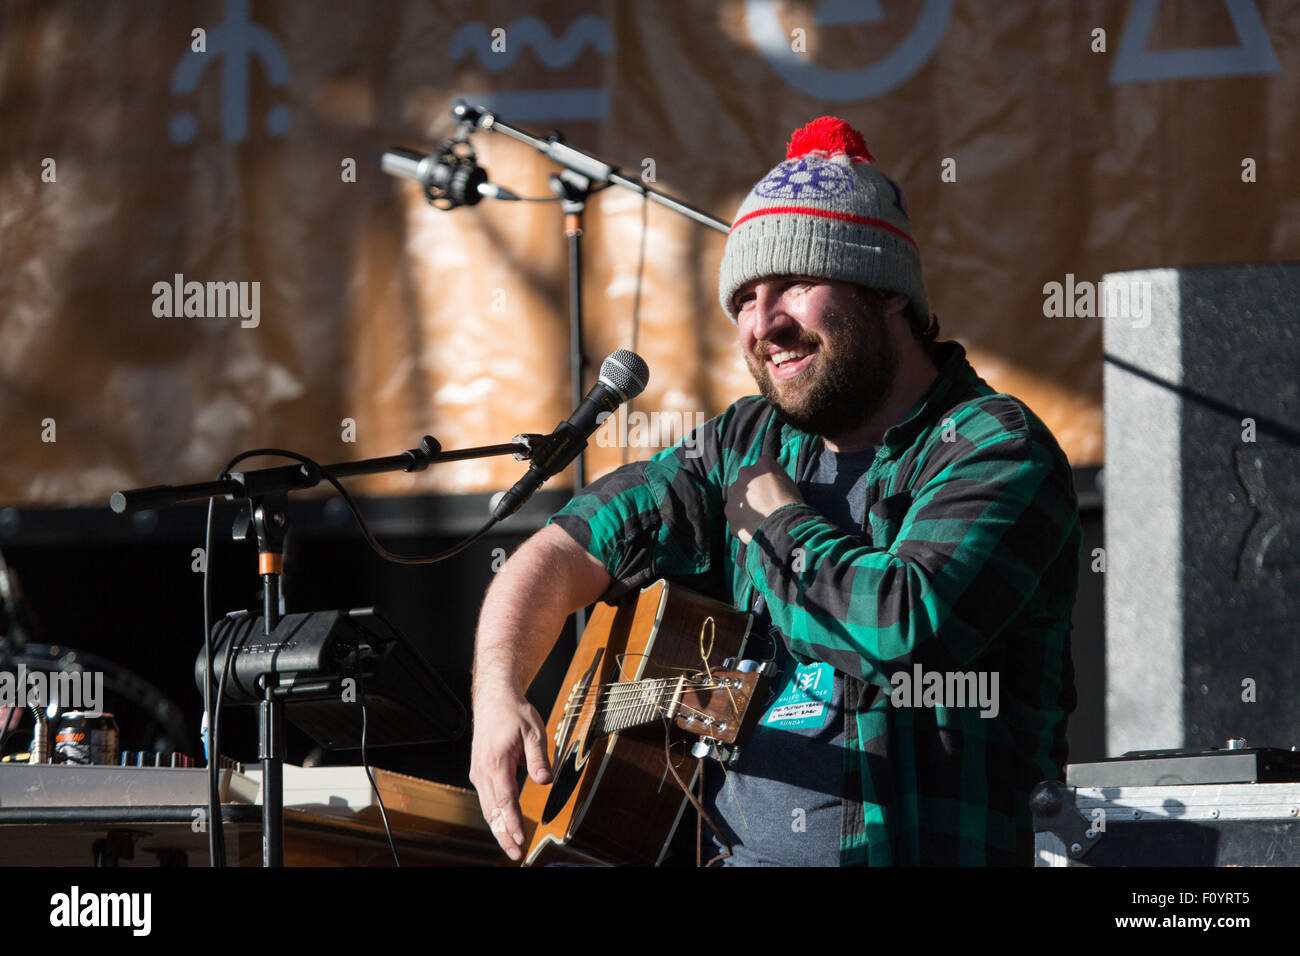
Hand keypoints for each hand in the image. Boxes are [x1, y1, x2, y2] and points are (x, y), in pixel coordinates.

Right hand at [468, 688, 551, 861]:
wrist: (494, 700)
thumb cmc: (513, 713)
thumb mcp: (533, 731)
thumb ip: (539, 757)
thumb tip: (544, 780)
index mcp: (496, 761)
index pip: (505, 798)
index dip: (512, 821)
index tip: (519, 838)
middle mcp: (483, 770)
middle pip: (492, 810)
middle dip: (504, 834)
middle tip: (515, 853)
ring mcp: (479, 772)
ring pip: (487, 808)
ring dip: (498, 828)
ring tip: (510, 846)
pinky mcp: (480, 773)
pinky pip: (486, 799)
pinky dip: (493, 816)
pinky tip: (502, 827)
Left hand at [725, 456, 802, 544]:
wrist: (782, 525)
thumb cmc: (791, 505)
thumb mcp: (788, 483)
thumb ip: (774, 479)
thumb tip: (768, 485)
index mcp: (763, 463)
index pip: (760, 469)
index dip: (765, 483)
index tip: (770, 492)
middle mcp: (745, 472)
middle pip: (745, 480)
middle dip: (751, 491)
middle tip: (762, 504)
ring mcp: (734, 491)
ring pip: (737, 497)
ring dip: (745, 505)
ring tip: (759, 517)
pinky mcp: (728, 509)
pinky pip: (734, 514)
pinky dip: (741, 520)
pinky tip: (753, 526)